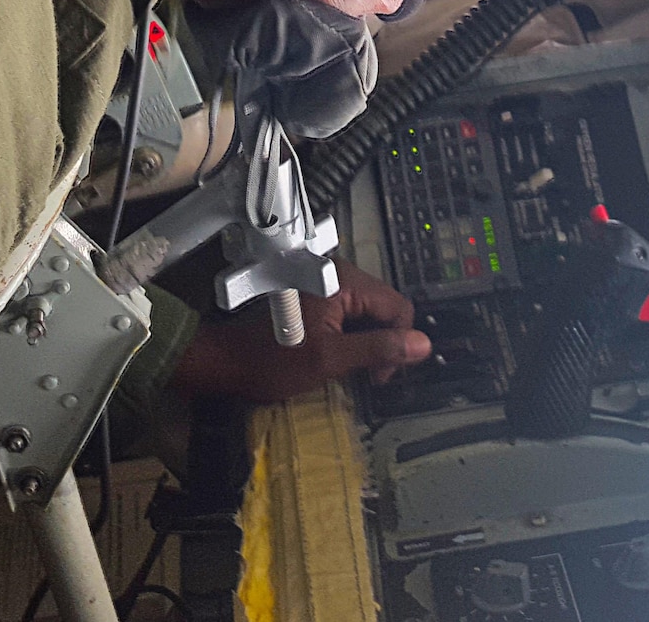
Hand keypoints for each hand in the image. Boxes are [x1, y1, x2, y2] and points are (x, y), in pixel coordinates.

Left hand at [168, 260, 430, 402]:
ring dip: (366, 340)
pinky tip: (335, 352)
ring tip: (347, 364)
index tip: (380, 374)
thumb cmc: (271, 360)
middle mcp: (337, 273)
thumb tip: (421, 345)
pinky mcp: (317, 295)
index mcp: (342, 280)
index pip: (398, 307)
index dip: (398, 343)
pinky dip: (350, 334)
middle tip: (367, 374)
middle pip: (384, 307)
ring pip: (368, 312)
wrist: (228, 361)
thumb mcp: (330, 359)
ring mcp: (325, 282)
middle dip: (382, 342)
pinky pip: (350, 312)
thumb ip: (379, 348)